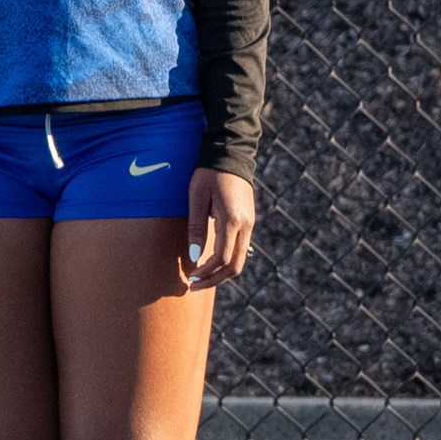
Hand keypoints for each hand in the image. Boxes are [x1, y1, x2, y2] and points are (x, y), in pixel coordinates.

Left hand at [186, 168, 255, 288]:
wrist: (231, 153)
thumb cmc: (209, 173)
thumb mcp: (197, 198)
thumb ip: (196, 228)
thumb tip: (195, 257)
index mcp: (233, 220)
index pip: (222, 258)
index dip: (206, 273)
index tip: (190, 278)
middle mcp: (246, 225)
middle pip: (235, 265)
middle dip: (214, 280)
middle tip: (194, 285)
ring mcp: (250, 224)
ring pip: (240, 259)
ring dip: (221, 273)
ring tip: (201, 277)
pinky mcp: (248, 221)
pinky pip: (240, 248)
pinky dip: (226, 261)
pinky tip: (211, 262)